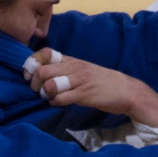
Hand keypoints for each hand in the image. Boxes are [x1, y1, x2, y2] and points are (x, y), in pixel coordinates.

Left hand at [24, 49, 157, 119]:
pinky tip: (60, 103)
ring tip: (50, 97)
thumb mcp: (81, 69)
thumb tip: (40, 73)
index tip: (30, 75)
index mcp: (71, 59)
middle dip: (34, 83)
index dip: (32, 63)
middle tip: (38, 90)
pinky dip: (55, 102)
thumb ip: (64, 69)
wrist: (126, 90)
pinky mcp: (85, 94)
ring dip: (44, 94)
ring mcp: (80, 81)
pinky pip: (61, 99)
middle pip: (42, 71)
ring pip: (50, 85)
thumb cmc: (101, 81)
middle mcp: (74, 67)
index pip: (44, 53)